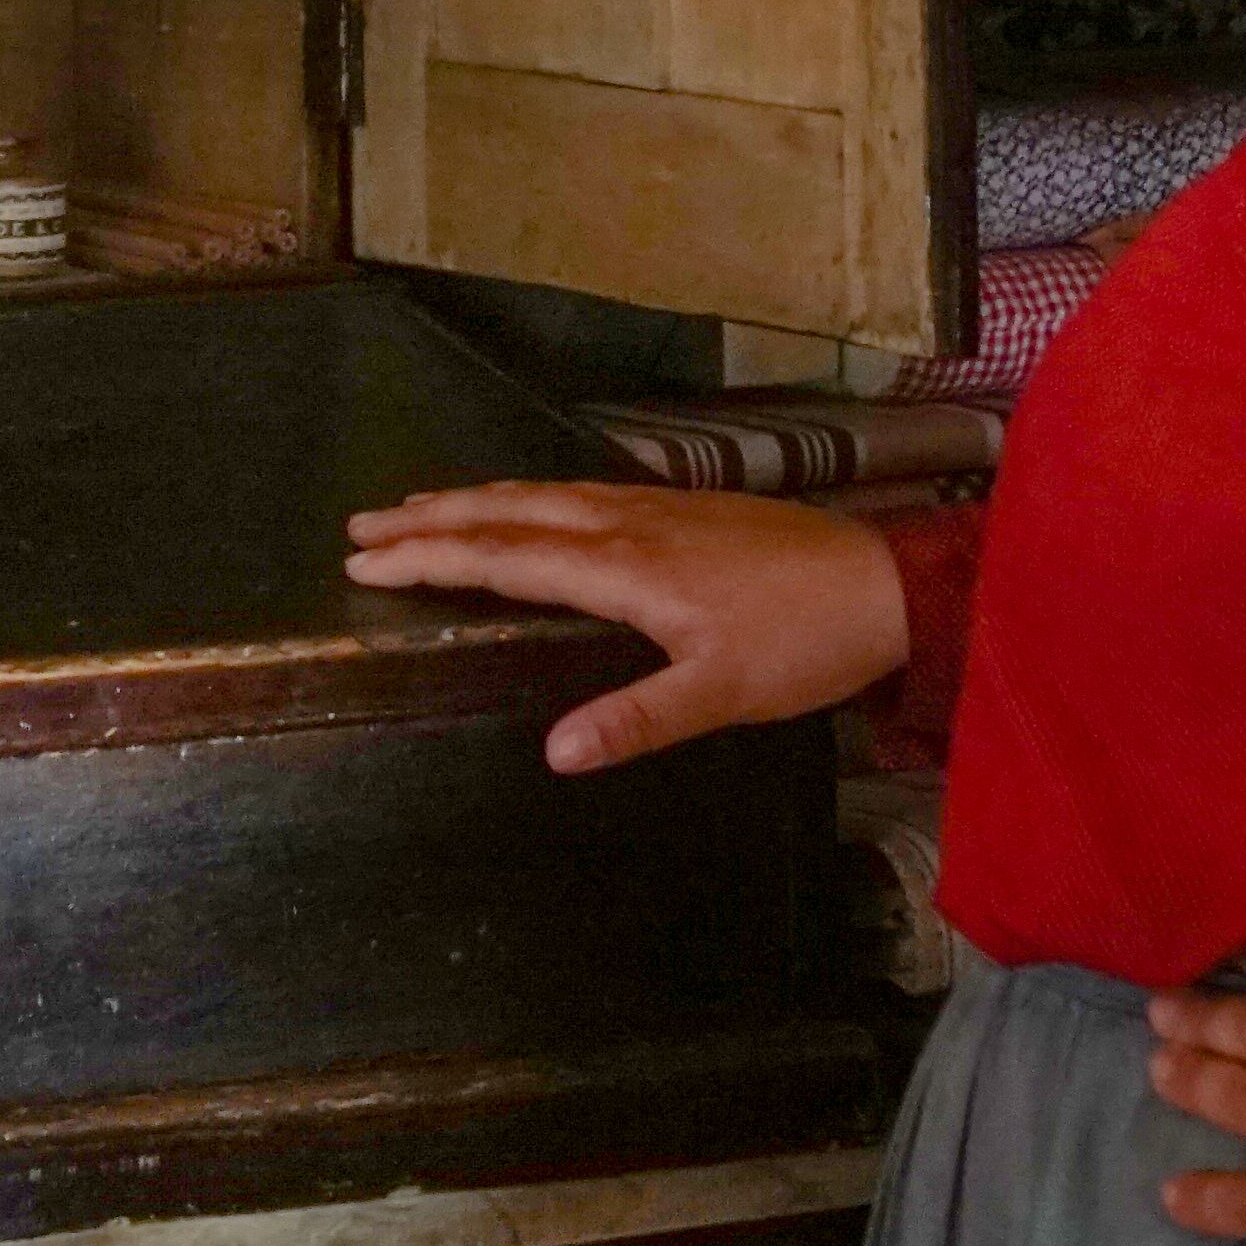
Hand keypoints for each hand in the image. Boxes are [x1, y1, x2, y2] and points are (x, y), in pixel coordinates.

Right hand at [338, 481, 909, 772]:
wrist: (885, 584)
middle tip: (360, 524)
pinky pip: (574, 492)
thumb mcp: (721, 696)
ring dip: (473, 501)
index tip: (366, 561)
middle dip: (431, 518)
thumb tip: (552, 753)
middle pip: (509, 511)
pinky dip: (524, 497)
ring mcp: (654, 508)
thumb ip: (635, 721)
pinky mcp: (680, 508)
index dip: (433, 559)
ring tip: (419, 508)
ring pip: (541, 494)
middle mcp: (628, 524)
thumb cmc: (804, 643)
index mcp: (626, 568)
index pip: (506, 558)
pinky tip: (525, 505)